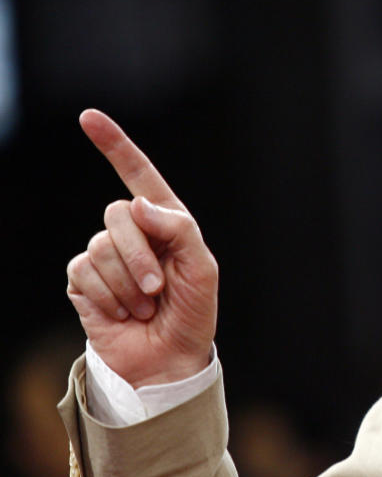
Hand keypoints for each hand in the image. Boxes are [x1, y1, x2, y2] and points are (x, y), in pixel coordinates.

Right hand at [66, 109, 217, 387]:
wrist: (169, 359)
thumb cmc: (193, 312)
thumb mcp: (202, 268)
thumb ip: (179, 229)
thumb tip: (138, 206)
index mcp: (165, 223)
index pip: (138, 176)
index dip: (115, 146)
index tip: (88, 117)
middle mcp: (132, 233)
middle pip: (118, 215)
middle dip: (140, 255)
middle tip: (158, 288)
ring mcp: (104, 255)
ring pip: (102, 246)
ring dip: (129, 283)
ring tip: (145, 306)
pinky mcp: (84, 280)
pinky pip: (85, 272)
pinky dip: (110, 297)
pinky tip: (124, 313)